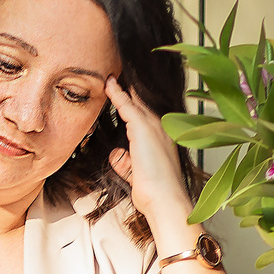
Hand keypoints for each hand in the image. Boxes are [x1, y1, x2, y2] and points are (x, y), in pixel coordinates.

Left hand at [106, 78, 198, 252]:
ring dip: (122, 87)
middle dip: (128, 88)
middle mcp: (161, 126)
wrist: (164, 199)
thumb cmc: (154, 192)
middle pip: (142, 100)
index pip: (145, 112)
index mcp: (162, 136)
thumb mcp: (136, 174)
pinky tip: (108, 83)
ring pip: (135, 99)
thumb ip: (126, 162)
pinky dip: (117, 93)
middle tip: (114, 73)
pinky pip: (126, 104)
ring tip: (110, 73)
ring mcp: (154, 124)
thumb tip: (115, 154)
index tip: (120, 89)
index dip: (132, 100)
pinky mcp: (143, 127)